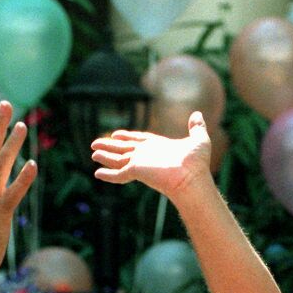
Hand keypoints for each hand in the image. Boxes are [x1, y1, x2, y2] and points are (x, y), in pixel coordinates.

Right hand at [91, 112, 211, 198]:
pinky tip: (97, 173)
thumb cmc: (197, 163)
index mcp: (158, 147)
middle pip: (124, 149)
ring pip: (117, 159)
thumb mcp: (199, 140)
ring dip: (105, 156)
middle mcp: (147, 155)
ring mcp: (140, 164)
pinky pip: (118, 173)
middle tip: (95, 144)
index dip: (127, 137)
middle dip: (110, 146)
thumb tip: (198, 114)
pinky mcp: (135, 171)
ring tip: (93, 154)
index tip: (116, 134)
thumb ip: (197, 128)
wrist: (192, 178)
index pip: (139, 140)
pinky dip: (108, 174)